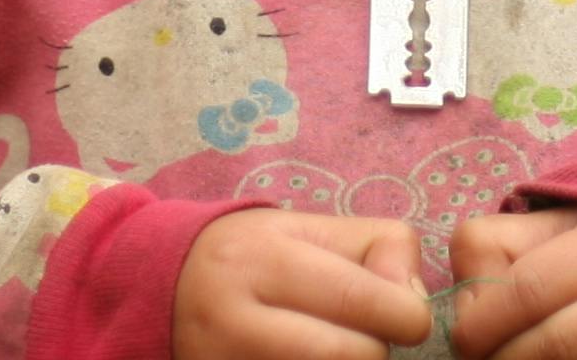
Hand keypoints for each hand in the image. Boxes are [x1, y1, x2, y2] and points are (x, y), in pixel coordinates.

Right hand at [174, 210, 433, 359]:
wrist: (161, 290)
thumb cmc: (251, 255)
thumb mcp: (306, 229)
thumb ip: (375, 247)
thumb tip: (415, 299)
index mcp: (263, 259)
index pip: (363, 299)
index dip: (406, 314)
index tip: (405, 314)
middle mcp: (236, 320)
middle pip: (352, 356)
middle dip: (375, 350)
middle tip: (364, 336)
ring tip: (331, 348)